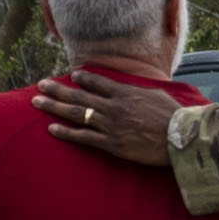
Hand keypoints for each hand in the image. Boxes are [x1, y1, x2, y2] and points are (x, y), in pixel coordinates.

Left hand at [38, 73, 182, 167]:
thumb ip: (140, 91)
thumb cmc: (175, 117)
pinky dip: (66, 132)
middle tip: (40, 85)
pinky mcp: (111, 144)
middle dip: (57, 90)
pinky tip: (51, 129)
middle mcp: (113, 107)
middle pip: (80, 96)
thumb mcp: (157, 95)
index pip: (98, 82)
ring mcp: (110, 125)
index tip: (72, 76)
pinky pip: (83, 137)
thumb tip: (132, 88)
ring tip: (37, 102)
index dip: (83, 78)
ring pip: (77, 114)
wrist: (181, 138)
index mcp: (126, 93)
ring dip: (55, 107)